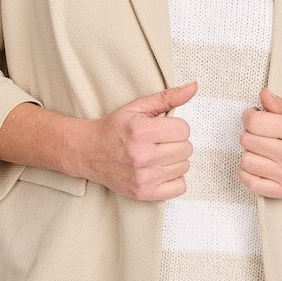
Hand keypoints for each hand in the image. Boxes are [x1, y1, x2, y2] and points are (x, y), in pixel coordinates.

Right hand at [81, 81, 196, 200]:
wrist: (88, 152)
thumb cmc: (113, 129)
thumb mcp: (138, 107)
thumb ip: (167, 97)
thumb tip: (193, 87)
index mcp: (141, 131)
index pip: (184, 129)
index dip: (176, 127)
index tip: (164, 128)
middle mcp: (142, 155)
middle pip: (186, 149)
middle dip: (176, 143)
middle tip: (160, 142)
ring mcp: (143, 177)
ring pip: (184, 167)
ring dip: (175, 160)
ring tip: (158, 155)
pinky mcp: (144, 193)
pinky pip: (179, 188)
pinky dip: (174, 179)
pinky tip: (160, 170)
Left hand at [238, 87, 281, 198]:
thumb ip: (279, 104)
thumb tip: (263, 94)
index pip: (254, 122)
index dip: (249, 116)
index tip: (254, 117)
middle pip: (247, 140)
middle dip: (249, 134)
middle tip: (259, 134)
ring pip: (246, 161)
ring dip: (249, 153)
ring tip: (260, 150)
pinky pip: (250, 182)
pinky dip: (247, 173)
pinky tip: (257, 164)